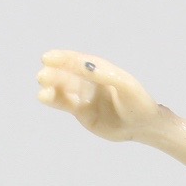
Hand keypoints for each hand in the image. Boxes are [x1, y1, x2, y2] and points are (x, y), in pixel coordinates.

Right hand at [37, 49, 158, 141]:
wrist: (143, 127)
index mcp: (101, 69)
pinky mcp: (82, 112)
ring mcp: (85, 96)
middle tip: (43, 76)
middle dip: (54, 74)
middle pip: (68, 74)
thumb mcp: (125, 86)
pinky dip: (54, 100)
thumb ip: (105, 75)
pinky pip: (65, 103)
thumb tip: (84, 64)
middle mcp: (90, 81)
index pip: (79, 61)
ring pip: (63, 89)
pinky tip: (43, 96)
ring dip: (52, 87)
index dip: (63, 58)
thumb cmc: (138, 103)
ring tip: (42, 90)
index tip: (48, 58)